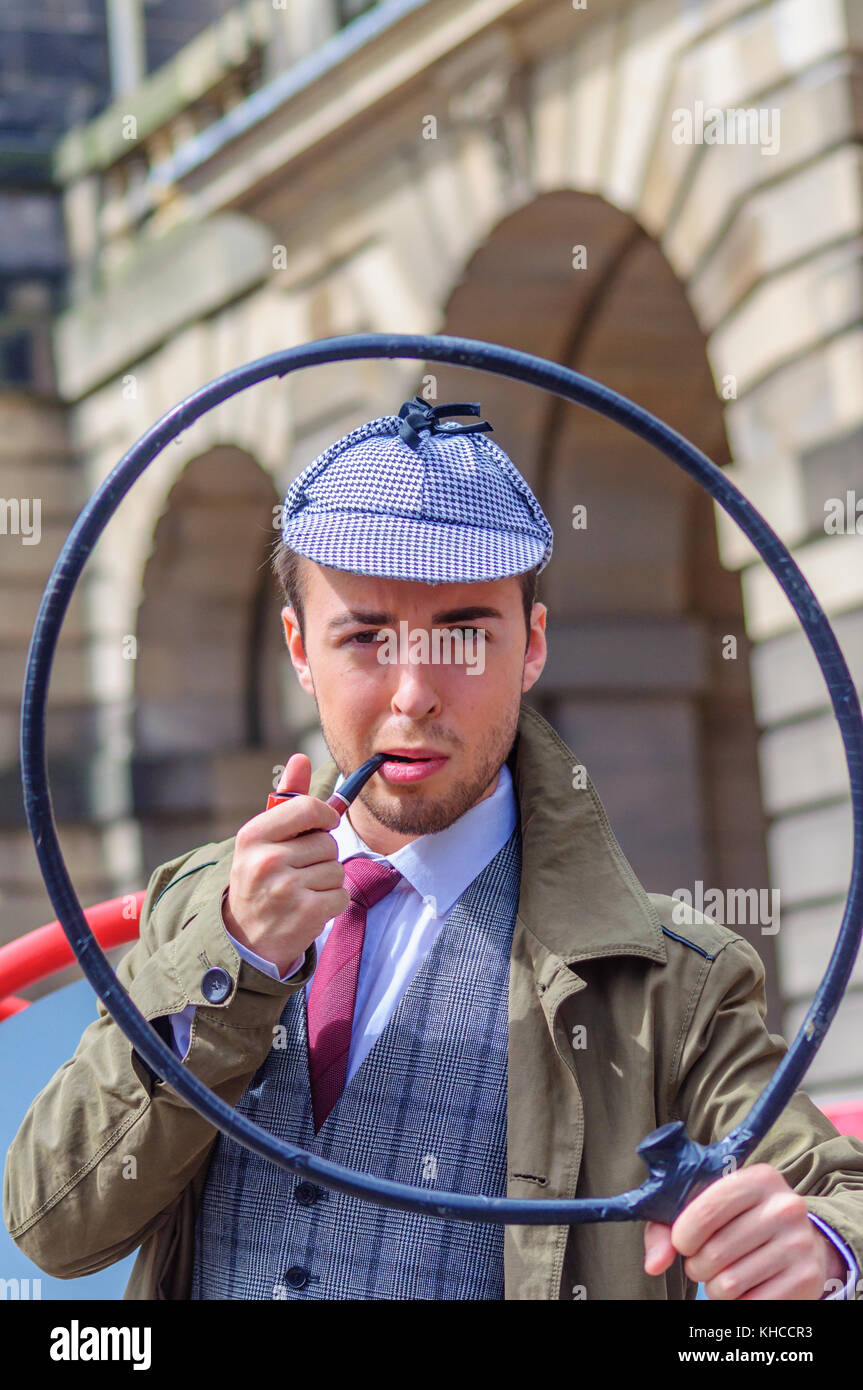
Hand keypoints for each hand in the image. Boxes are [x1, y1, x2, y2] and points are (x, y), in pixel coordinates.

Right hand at [222, 754, 349, 975]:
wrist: (245, 939)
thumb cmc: (259, 879)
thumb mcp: (262, 839)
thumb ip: (285, 800)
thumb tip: (300, 758)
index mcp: (253, 836)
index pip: (306, 807)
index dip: (324, 815)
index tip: (324, 824)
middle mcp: (266, 860)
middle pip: (327, 842)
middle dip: (321, 856)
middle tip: (298, 871)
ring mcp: (285, 888)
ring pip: (336, 869)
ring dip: (327, 881)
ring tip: (301, 891)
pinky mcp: (305, 913)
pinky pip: (341, 895)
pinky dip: (332, 903)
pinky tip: (309, 909)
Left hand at [643, 1163, 845, 1298]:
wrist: (799, 1239)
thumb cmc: (739, 1219)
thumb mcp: (707, 1206)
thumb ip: (668, 1228)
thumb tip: (654, 1263)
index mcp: (758, 1179)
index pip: (706, 1211)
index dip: (683, 1236)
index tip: (683, 1244)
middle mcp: (784, 1207)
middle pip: (715, 1253)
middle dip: (697, 1265)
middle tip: (704, 1262)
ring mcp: (799, 1243)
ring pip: (729, 1283)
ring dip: (715, 1287)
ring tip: (723, 1274)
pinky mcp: (807, 1278)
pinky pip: (752, 1304)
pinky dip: (739, 1302)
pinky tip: (746, 1287)